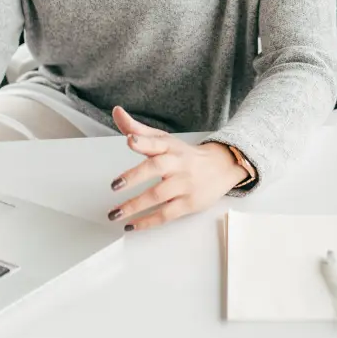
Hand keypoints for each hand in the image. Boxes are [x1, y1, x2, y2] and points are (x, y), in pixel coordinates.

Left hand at [108, 107, 248, 230]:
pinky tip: (132, 225)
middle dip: (134, 176)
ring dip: (135, 205)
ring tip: (114, 214)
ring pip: (158, 195)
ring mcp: (185, 184)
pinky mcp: (190, 203)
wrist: (221, 167)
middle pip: (156, 168)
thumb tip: (117, 112)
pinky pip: (167, 214)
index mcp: (170, 147)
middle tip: (115, 186)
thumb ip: (138, 130)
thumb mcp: (164, 139)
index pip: (156, 141)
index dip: (143, 140)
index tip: (130, 140)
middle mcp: (178, 164)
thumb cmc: (186, 155)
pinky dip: (148, 221)